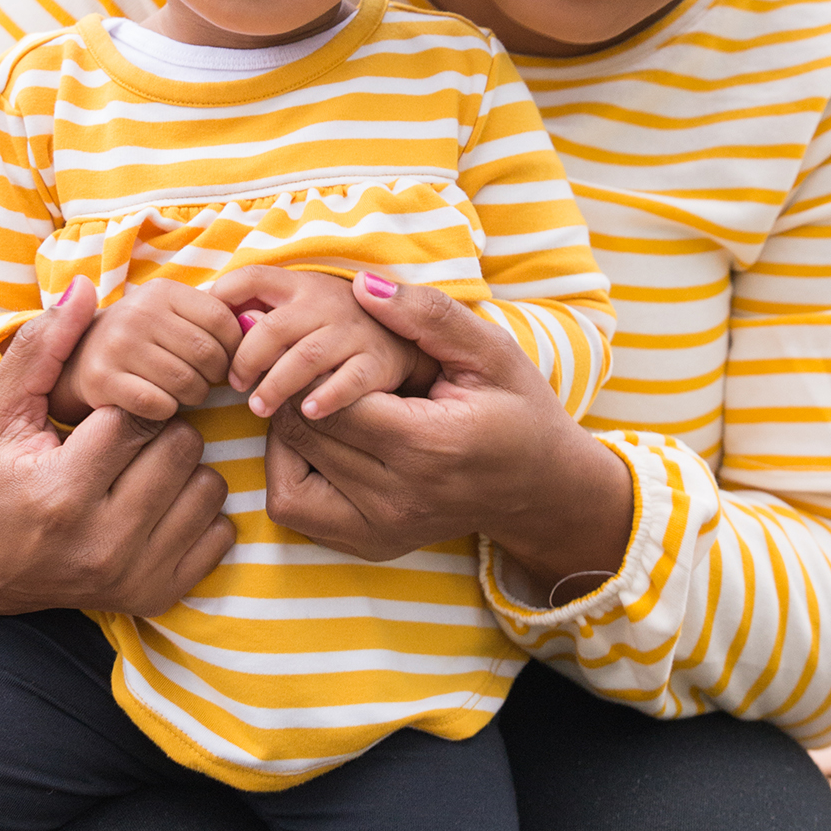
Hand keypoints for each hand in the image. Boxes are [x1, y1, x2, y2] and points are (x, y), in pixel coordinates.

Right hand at [0, 278, 232, 617]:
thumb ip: (42, 348)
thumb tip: (84, 289)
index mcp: (61, 492)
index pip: (139, 414)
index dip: (131, 398)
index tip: (112, 408)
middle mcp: (102, 543)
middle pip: (182, 447)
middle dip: (162, 428)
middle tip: (129, 436)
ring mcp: (133, 576)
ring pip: (208, 486)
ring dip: (184, 466)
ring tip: (143, 466)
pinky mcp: (157, 596)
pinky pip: (219, 532)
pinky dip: (198, 511)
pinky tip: (160, 502)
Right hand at [50, 278, 242, 424]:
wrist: (78, 357)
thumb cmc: (142, 338)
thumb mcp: (170, 314)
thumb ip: (209, 316)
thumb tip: (258, 326)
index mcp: (162, 291)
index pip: (222, 320)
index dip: (235, 347)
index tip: (228, 360)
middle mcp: (138, 313)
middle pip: (208, 354)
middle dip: (216, 376)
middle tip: (206, 382)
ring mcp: (117, 346)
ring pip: (186, 383)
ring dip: (194, 396)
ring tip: (185, 393)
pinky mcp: (102, 380)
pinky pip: (159, 405)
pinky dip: (168, 411)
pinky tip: (161, 405)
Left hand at [209, 265, 425, 419]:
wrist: (408, 337)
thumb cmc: (337, 325)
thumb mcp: (303, 306)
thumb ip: (263, 308)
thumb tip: (213, 312)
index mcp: (302, 285)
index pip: (253, 278)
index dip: (224, 297)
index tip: (209, 331)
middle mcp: (326, 304)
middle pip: (274, 327)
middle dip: (246, 358)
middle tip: (235, 385)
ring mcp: (353, 333)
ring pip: (305, 357)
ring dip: (276, 385)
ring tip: (259, 408)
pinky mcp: (378, 362)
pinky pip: (349, 381)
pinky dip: (326, 397)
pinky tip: (308, 412)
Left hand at [265, 273, 633, 595]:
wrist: (543, 489)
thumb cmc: (519, 411)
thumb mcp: (491, 351)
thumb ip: (427, 316)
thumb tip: (362, 285)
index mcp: (427, 444)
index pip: (325, 402)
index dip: (308, 366)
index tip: (314, 341)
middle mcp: (399, 497)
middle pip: (302, 436)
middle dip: (290, 394)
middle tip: (303, 364)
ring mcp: (382, 529)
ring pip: (288, 474)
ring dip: (287, 433)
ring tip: (311, 402)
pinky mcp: (371, 544)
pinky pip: (296, 509)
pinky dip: (291, 471)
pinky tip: (318, 442)